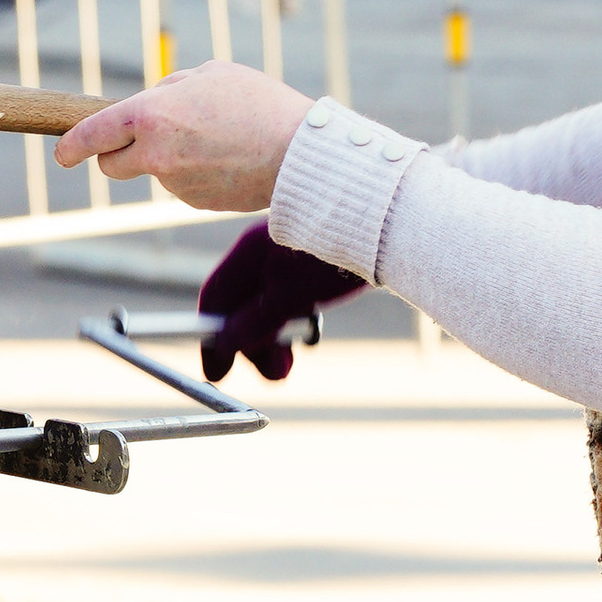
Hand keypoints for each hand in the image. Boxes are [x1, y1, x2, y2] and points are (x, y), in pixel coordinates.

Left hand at [54, 60, 310, 211]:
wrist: (297, 154)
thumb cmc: (259, 106)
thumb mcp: (211, 75)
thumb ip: (171, 89)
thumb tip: (152, 102)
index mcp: (151, 114)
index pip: (93, 133)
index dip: (71, 145)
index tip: (62, 153)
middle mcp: (155, 154)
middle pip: (111, 164)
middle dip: (117, 154)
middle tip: (142, 141)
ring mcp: (174, 183)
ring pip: (154, 171)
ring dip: (170, 158)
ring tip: (215, 139)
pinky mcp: (194, 202)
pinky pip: (183, 184)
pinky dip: (196, 173)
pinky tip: (226, 159)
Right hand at [198, 222, 364, 383]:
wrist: (388, 227)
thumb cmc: (334, 258)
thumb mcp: (289, 297)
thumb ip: (254, 321)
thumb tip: (225, 344)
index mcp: (250, 252)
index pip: (216, 298)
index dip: (213, 338)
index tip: (218, 372)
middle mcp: (266, 252)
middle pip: (244, 306)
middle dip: (255, 345)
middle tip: (275, 375)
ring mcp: (292, 257)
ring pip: (271, 306)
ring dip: (276, 339)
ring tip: (289, 365)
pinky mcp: (317, 263)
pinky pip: (292, 298)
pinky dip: (294, 321)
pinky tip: (307, 336)